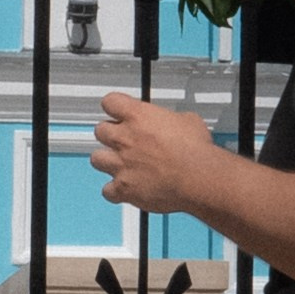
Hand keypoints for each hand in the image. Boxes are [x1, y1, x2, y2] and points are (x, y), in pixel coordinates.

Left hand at [90, 92, 218, 217]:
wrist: (198, 178)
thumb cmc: (196, 150)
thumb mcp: (187, 120)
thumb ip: (170, 120)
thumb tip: (173, 123)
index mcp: (137, 116)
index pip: (110, 102)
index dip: (115, 107)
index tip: (119, 111)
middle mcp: (124, 138)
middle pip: (100, 131)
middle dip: (110, 135)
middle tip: (124, 140)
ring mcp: (120, 164)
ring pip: (96, 159)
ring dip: (107, 161)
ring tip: (121, 165)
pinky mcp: (123, 188)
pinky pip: (107, 191)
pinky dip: (115, 191)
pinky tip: (127, 189)